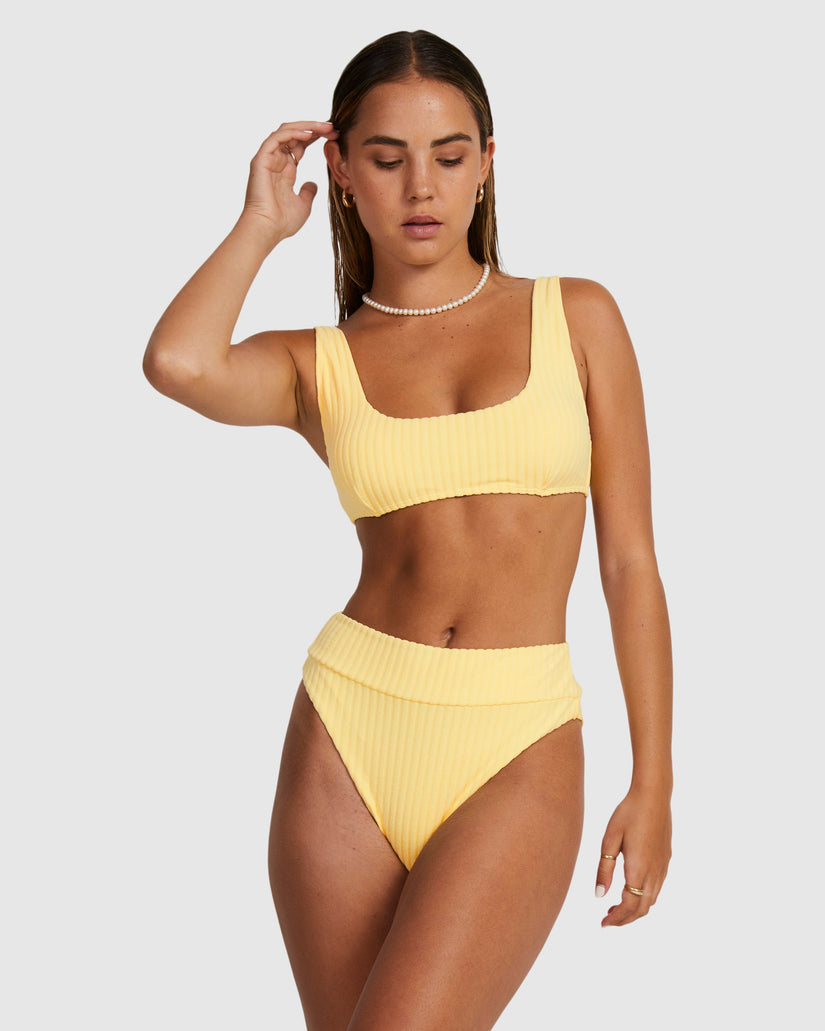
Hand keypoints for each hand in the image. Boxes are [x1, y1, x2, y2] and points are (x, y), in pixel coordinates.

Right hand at [240, 121, 338, 242]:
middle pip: (294, 135)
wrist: (267, 230)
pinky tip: (309, 134)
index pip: (300, 145)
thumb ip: (308, 192)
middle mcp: (275, 161)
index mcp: (285, 170)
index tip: (334, 135)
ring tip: (325, 127)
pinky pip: (276, 138)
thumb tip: (313, 184)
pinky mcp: (261, 159)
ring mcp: (267, 159)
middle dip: (314, 128)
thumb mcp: (303, 205)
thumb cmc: (281, 222)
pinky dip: (293, 133)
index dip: (316, 137)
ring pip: (286, 131)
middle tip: (332, 127)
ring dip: (306, 127)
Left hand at [595, 785, 671, 926]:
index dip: (616, 918)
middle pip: (642, 908)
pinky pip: (657, 888)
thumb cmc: (628, 813)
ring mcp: (663, 867)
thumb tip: (599, 896)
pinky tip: (632, 890)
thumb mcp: (609, 839)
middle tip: (607, 920)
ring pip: (652, 900)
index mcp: (638, 868)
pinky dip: (644, 898)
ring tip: (616, 908)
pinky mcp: (667, 860)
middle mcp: (654, 872)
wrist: (654, 796)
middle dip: (625, 919)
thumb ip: (604, 869)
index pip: (629, 905)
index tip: (603, 923)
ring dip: (635, 909)